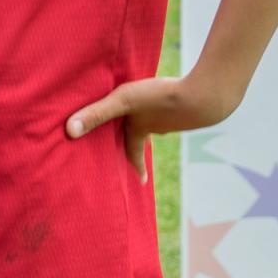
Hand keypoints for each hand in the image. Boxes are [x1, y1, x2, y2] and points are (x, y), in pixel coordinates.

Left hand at [66, 75, 236, 181]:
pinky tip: (171, 96)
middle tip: (138, 145)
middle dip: (139, 140)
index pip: (132, 152)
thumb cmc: (162, 98)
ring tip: (152, 113)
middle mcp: (160, 127)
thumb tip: (69, 131)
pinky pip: (173, 106)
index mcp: (141, 130)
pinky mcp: (189, 104)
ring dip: (153, 119)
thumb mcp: (122, 101)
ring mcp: (177, 117)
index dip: (133, 165)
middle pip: (145, 135)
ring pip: (159, 120)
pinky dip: (168, 104)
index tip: (139, 182)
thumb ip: (96, 114)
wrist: (208, 96)